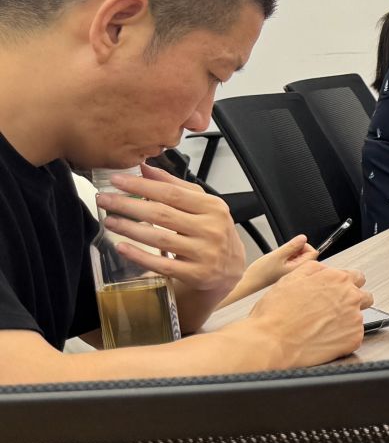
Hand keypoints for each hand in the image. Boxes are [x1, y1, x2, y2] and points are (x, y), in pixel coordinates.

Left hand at [96, 165, 245, 297]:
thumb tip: (144, 168)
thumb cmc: (212, 231)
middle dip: (128, 205)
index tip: (117, 180)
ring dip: (130, 229)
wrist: (231, 267)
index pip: (172, 193)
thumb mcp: (203, 205)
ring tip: (110, 220)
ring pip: (160, 239)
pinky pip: (162, 265)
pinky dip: (140, 256)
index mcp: (212, 207)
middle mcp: (210, 229)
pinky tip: (122, 247)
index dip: (142, 186)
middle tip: (105, 199)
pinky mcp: (195, 274)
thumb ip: (175, 186)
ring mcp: (204, 253)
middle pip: (162, 214)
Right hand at [223, 234, 313, 304]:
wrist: (249, 284)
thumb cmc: (260, 274)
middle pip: (307, 254)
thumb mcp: (276, 255)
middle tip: (284, 253)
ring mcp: (292, 273)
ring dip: (289, 254)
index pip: (313, 252)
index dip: (304, 245)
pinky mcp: (286, 273)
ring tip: (278, 258)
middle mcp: (298, 272)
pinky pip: (290, 261)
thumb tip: (303, 238)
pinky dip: (285, 258)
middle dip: (296, 249)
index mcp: (299, 269)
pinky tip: (276, 262)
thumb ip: (291, 246)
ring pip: (298, 257)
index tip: (293, 245)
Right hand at [246, 262, 372, 366]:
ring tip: (323, 326)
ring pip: (359, 317)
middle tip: (333, 310)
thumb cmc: (276, 312)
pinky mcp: (354, 339)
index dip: (346, 284)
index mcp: (337, 279)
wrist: (271, 341)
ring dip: (346, 320)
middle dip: (352, 301)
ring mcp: (355, 319)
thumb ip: (315, 269)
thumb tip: (326, 269)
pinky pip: (355, 336)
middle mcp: (350, 297)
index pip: (357, 277)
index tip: (340, 292)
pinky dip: (343, 337)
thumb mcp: (291, 278)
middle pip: (364, 297)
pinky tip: (325, 338)